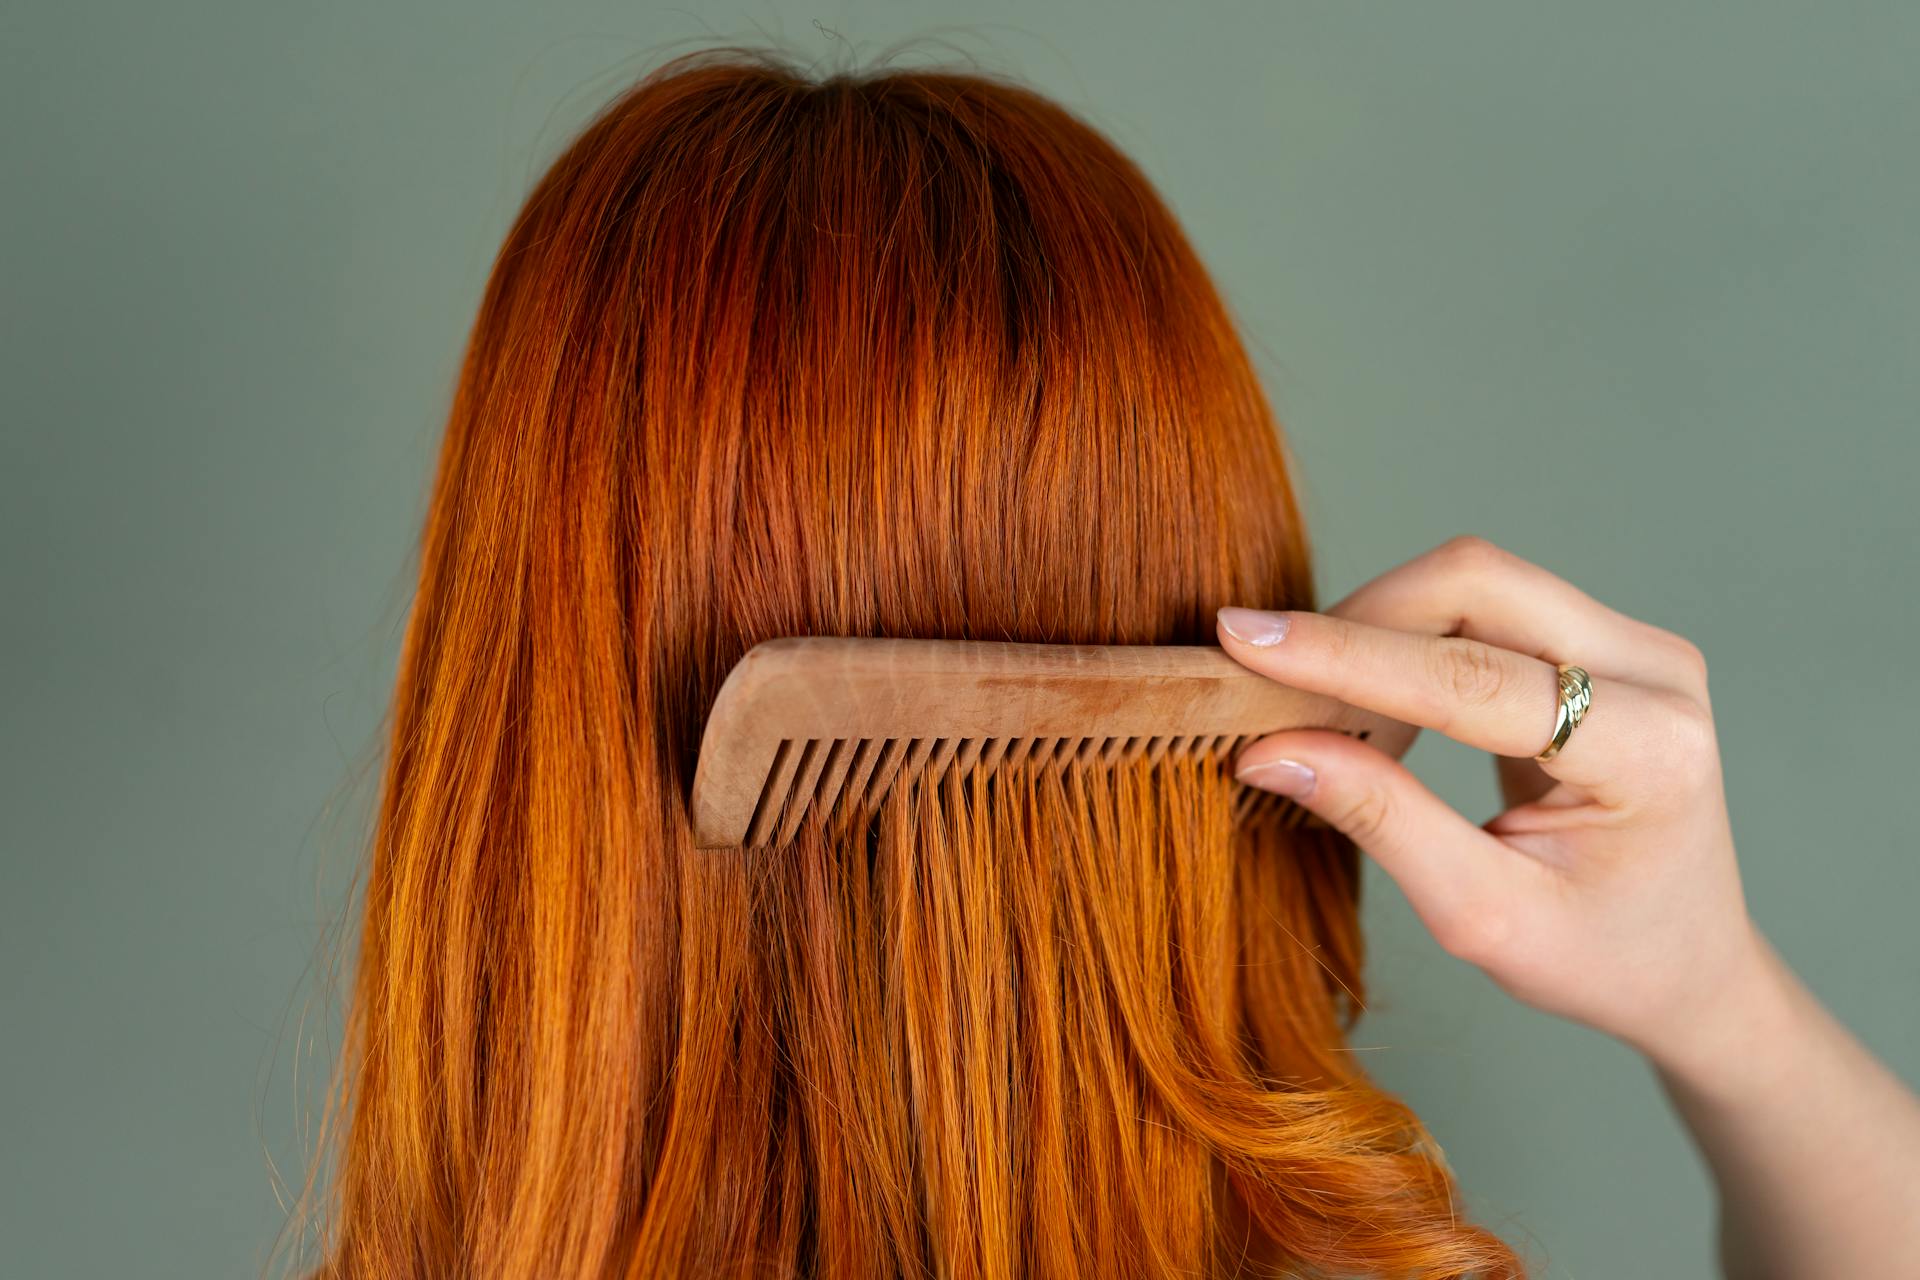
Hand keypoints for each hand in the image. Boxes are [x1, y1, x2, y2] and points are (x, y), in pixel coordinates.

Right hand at [1219, 535, 1769, 1070]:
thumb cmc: (1601, 960)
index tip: (1245, 639)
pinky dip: (1411, 638)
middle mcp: (1658, 674)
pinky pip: (1487, 605)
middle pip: (1478, 585)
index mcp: (1651, 750)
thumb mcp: (1483, 916)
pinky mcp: (1605, 642)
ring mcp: (1637, 646)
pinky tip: (1372, 698)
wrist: (1689, 966)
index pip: (1471, 676)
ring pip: (1476, 583)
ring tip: (1319, 702)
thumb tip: (1269, 749)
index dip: (1348, 655)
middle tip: (1270, 675)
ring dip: (1381, 626)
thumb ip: (1381, 821)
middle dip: (1361, 619)